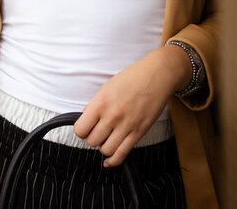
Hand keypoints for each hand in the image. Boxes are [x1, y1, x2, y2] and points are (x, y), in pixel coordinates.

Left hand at [73, 46, 191, 166]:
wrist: (156, 76)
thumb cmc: (133, 77)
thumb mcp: (107, 86)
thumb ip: (95, 103)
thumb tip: (86, 117)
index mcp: (101, 102)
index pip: (80, 129)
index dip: (81, 130)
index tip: (85, 128)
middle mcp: (112, 116)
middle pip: (92, 141)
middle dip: (93, 137)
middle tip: (97, 131)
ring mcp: (126, 126)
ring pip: (106, 150)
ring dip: (104, 146)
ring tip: (107, 138)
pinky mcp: (138, 132)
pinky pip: (122, 154)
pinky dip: (113, 161)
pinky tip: (109, 160)